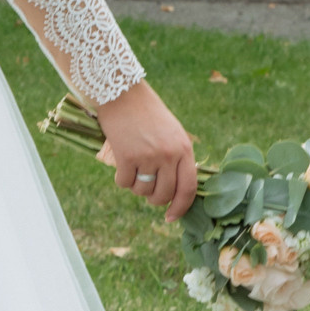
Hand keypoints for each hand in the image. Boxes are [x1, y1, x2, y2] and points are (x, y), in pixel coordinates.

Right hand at [94, 82, 197, 220]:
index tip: (172, 217)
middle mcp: (169, 154)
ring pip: (142, 191)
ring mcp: (148, 156)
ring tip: (134, 169)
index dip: (180, 207)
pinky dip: (121, 179)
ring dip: (136, 186)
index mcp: (184, 148)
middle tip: (147, 191)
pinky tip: (122, 165)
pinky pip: (124, 183)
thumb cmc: (146, 113)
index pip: (188, 188)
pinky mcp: (126, 157)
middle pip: (164, 194)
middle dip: (154, 199)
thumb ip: (177, 158)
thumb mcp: (171, 133)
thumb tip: (176, 190)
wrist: (121, 93)